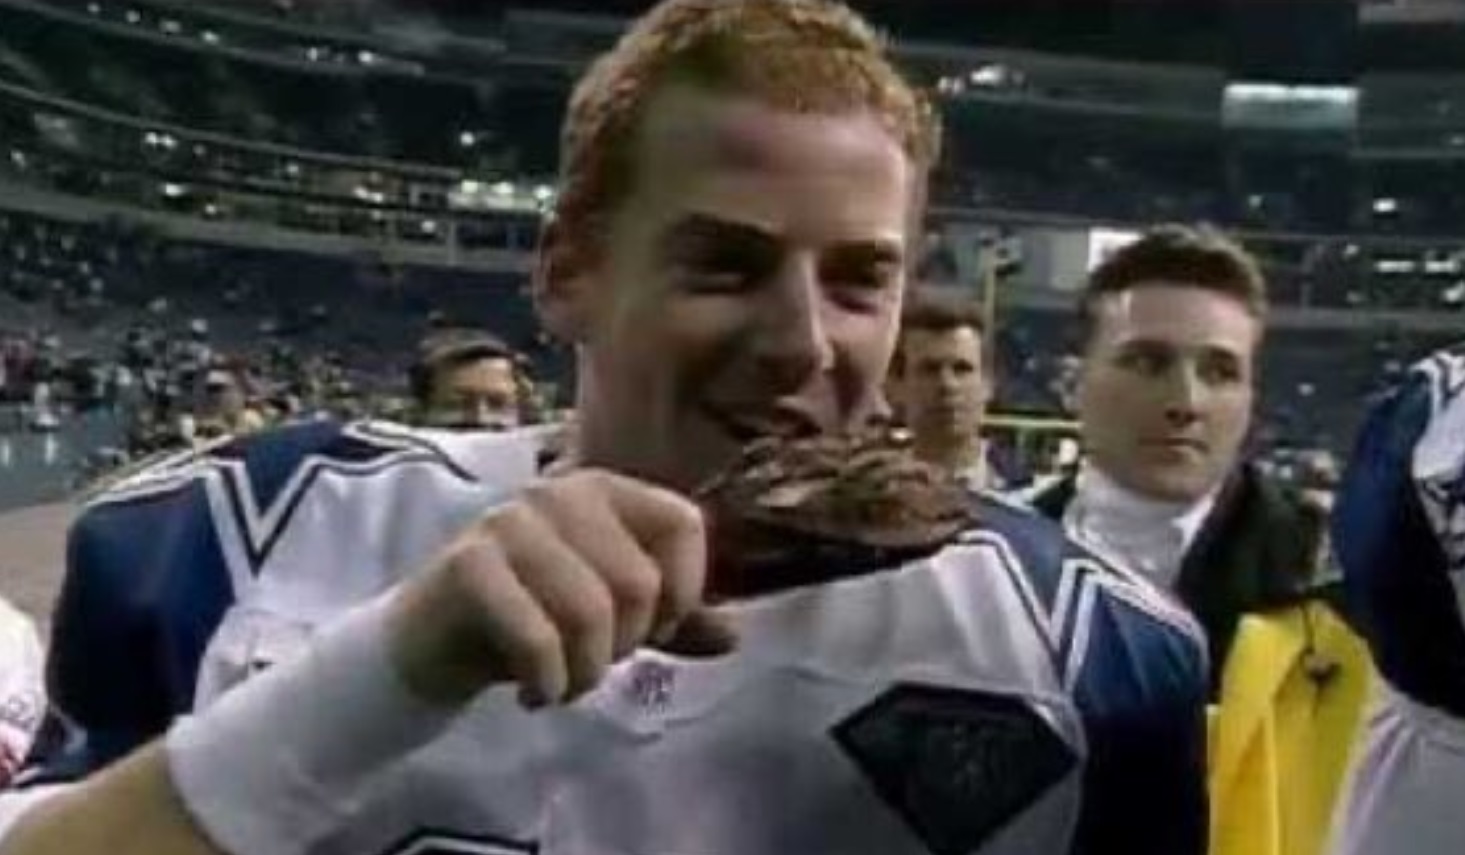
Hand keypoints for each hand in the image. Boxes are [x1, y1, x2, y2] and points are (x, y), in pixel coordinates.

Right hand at [386, 470, 735, 707]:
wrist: (433, 642)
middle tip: (592, 662)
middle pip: (639, 580)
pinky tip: (535, 694)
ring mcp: (509, 521)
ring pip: (590, 610)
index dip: (683, 592)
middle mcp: (560, 491)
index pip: (682, 523)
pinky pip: (536, 634)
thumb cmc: (534, 619)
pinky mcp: (468, 562)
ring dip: (585, 673)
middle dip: (625, 646)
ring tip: (565, 684)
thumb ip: (674, 622)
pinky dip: (547, 682)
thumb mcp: (613, 619)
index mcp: (606, 490)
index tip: (653, 630)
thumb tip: (734, 635)